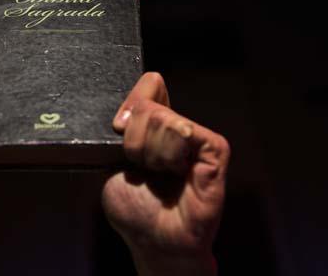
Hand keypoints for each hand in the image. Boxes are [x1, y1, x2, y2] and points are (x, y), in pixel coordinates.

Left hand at [101, 73, 229, 275]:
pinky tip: (175, 173)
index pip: (148, 85)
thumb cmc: (135, 207)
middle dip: (133, 140)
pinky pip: (185, 132)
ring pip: (163, 119)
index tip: (119, 130)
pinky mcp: (215, 148)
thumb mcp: (112, 161)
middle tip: (142, 166)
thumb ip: (121, 129)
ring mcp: (197, 136)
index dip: (130, 106)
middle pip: (147, 104)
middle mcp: (178, 125)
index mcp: (154, 124)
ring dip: (150, 154)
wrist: (156, 241)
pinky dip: (169, 155)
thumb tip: (134, 102)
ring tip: (160, 175)